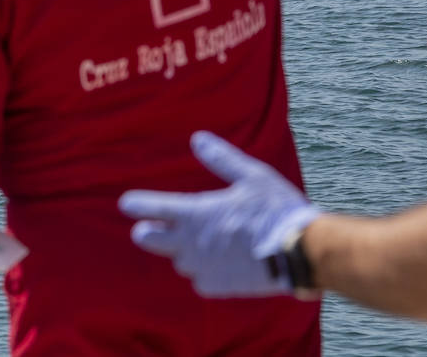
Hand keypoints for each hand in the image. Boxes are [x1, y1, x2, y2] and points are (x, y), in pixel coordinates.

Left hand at [118, 131, 320, 296]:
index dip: (136, 204)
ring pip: (178, 260)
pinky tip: (217, 264)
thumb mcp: (251, 176)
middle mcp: (192, 242)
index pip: (152, 208)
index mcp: (195, 213)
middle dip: (147, 231)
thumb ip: (221, 159)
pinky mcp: (219, 286)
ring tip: (197, 242)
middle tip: (151, 226)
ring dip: (182, 251)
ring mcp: (203, 267)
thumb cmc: (276, 210)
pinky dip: (204, 273)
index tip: (126, 204)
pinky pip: (200, 281)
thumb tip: (198, 138)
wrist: (300, 253)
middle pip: (149, 239)